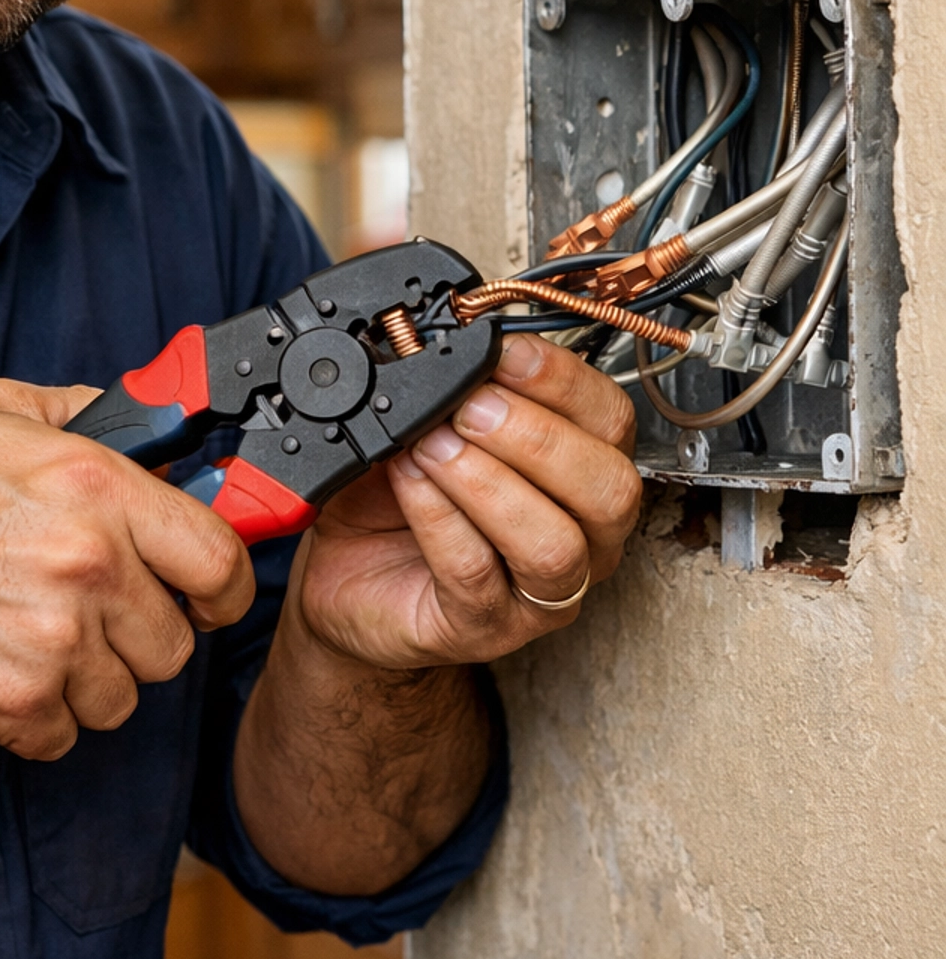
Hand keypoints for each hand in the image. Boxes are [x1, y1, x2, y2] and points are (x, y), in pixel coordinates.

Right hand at [0, 380, 253, 759]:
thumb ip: (83, 414)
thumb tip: (149, 424)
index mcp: (96, 490)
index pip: (220, 559)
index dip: (221, 586)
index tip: (205, 595)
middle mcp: (88, 568)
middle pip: (174, 643)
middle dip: (137, 636)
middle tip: (85, 616)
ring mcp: (54, 644)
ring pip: (121, 696)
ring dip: (85, 681)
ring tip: (26, 640)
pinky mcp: (15, 705)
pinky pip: (65, 735)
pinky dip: (35, 718)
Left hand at [291, 334, 640, 670]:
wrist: (347, 575)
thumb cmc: (398, 497)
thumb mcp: (427, 422)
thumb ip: (449, 382)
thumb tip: (441, 330)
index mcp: (582, 471)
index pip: (612, 421)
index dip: (563, 380)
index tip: (502, 350)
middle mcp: (582, 537)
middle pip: (608, 488)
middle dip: (537, 436)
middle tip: (468, 405)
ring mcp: (537, 593)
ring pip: (553, 543)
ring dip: (487, 481)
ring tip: (430, 444)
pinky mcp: (483, 628)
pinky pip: (476, 572)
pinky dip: (438, 517)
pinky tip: (408, 479)